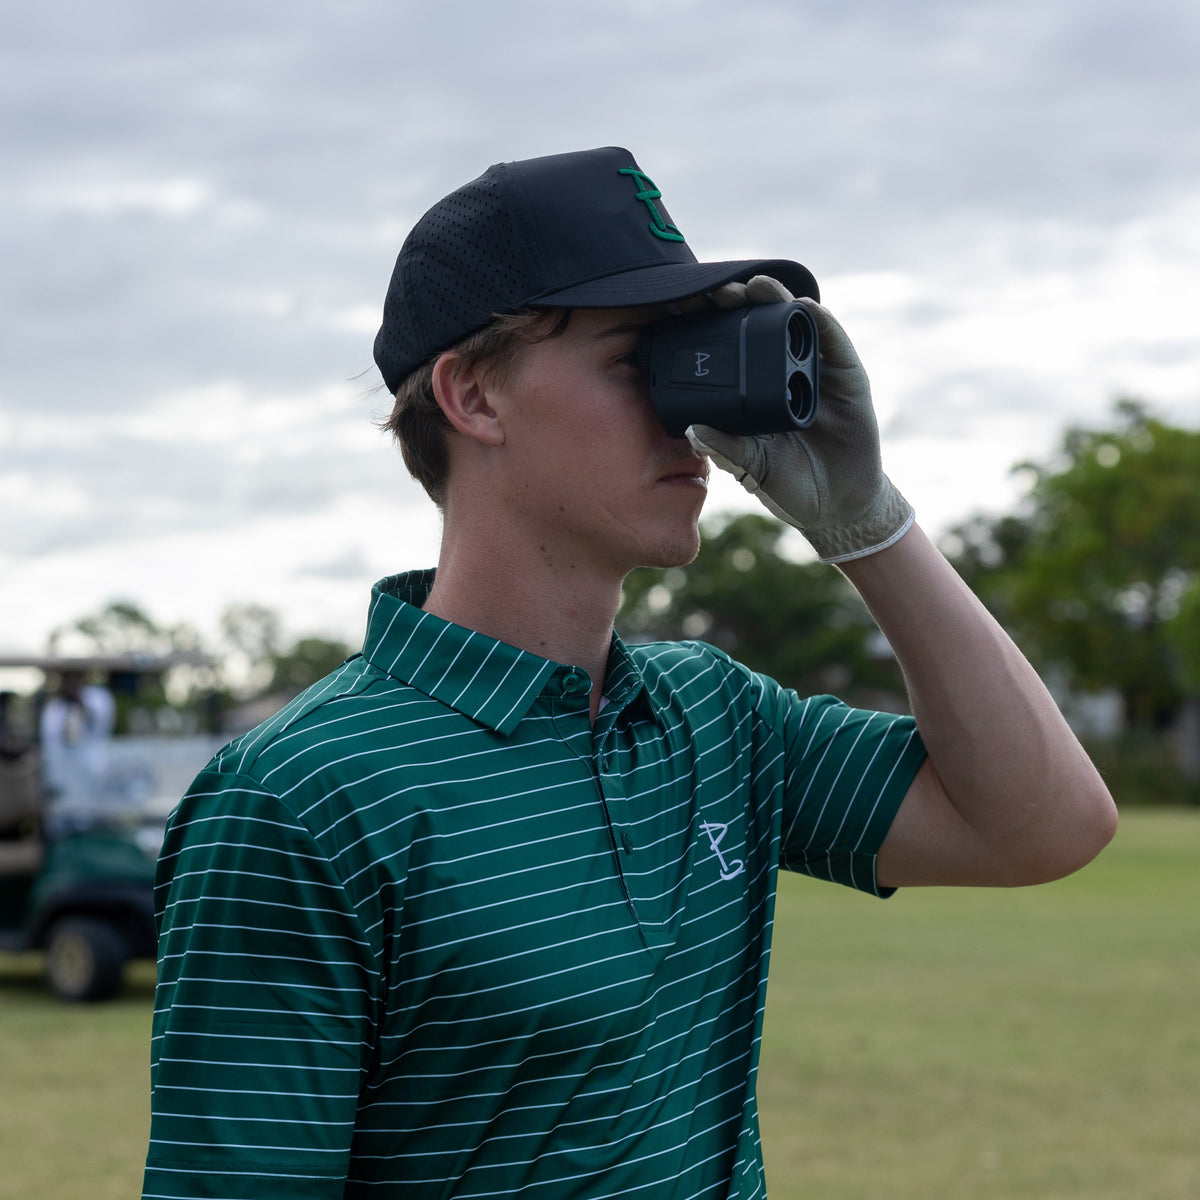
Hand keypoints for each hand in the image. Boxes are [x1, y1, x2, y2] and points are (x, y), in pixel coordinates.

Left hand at [687, 276, 913, 562]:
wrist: (838, 505)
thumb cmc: (789, 485)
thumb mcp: (752, 469)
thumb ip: (727, 449)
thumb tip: (693, 430)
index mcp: (753, 391)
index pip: (729, 349)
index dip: (711, 328)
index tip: (685, 310)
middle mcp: (783, 372)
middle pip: (760, 326)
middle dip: (740, 303)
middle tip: (718, 291)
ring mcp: (815, 371)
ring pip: (796, 324)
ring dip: (777, 300)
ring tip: (757, 286)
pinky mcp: (847, 376)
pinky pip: (835, 343)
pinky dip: (823, 324)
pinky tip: (808, 308)